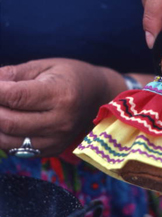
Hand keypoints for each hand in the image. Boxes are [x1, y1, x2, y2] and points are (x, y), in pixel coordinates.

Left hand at [0, 58, 118, 156]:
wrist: (97, 96)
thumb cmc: (69, 76)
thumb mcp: (44, 66)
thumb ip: (14, 74)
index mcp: (60, 95)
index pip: (15, 96)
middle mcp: (60, 122)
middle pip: (8, 122)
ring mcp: (57, 140)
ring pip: (8, 141)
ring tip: (1, 109)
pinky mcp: (52, 150)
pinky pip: (17, 150)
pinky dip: (5, 136)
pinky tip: (8, 121)